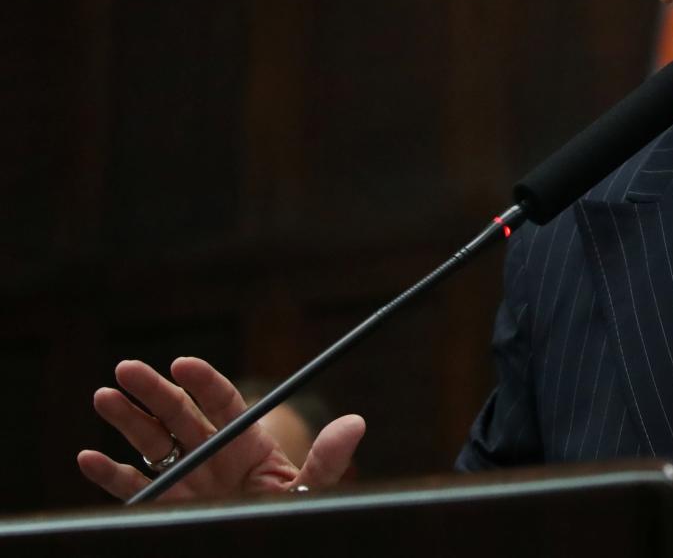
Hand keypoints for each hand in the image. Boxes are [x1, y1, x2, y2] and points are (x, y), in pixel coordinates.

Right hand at [77, 357, 364, 502]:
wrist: (266, 542)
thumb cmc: (288, 513)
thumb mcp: (310, 490)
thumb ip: (327, 459)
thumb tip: (356, 423)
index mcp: (246, 443)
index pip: (223, 403)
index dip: (202, 381)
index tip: (182, 362)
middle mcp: (211, 454)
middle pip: (179, 415)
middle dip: (154, 391)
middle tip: (127, 368)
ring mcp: (185, 479)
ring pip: (151, 444)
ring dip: (127, 420)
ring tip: (104, 396)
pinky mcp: (165, 506)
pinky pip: (132, 489)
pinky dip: (109, 475)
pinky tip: (88, 457)